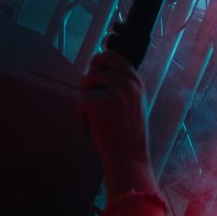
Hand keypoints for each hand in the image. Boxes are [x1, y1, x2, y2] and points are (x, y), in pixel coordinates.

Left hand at [79, 51, 154, 194]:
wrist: (128, 160)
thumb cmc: (127, 136)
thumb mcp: (133, 104)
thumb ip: (121, 86)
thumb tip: (98, 68)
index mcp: (137, 83)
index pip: (113, 56)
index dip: (100, 60)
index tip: (95, 65)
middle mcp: (127, 83)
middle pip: (97, 61)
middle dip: (90, 76)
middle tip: (92, 95)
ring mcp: (114, 91)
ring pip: (86, 82)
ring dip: (85, 99)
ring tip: (98, 118)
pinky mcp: (98, 102)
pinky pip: (80, 102)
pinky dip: (82, 117)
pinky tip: (94, 129)